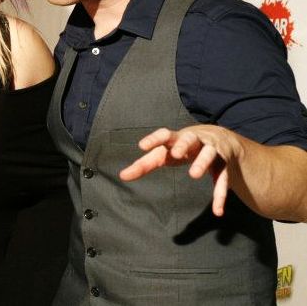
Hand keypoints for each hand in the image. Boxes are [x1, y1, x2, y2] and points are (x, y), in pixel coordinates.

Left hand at [119, 125, 239, 215]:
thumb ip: (143, 164)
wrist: (219, 137)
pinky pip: (223, 179)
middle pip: (190, 139)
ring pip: (209, 154)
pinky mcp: (224, 165)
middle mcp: (196, 141)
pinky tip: (217, 212)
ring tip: (193, 175)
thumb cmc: (180, 147)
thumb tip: (122, 176)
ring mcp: (212, 151)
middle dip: (183, 145)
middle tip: (176, 154)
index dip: (153, 139)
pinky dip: (220, 195)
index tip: (141, 146)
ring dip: (202, 163)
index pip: (164, 134)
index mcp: (177, 137)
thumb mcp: (163, 153)